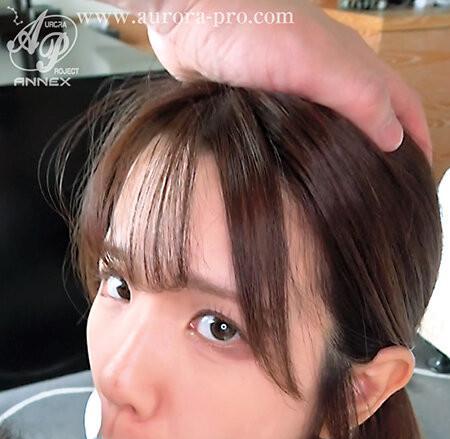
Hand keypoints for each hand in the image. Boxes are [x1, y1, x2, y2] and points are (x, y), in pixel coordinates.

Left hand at [110, 0, 430, 162]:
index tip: (421, 171)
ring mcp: (296, 88)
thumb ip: (359, 96)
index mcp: (351, 61)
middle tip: (388, 188)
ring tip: (351, 188)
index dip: (417, 137)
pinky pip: (299, 131)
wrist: (187, 18)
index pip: (400, 102)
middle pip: (373, 115)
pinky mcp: (265, 100)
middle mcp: (329, 74)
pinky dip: (312, 152)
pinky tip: (305, 171)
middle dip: (387, 149)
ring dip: (349, 154)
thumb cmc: (248, 28)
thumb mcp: (315, 62)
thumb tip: (395, 138)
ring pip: (336, 126)